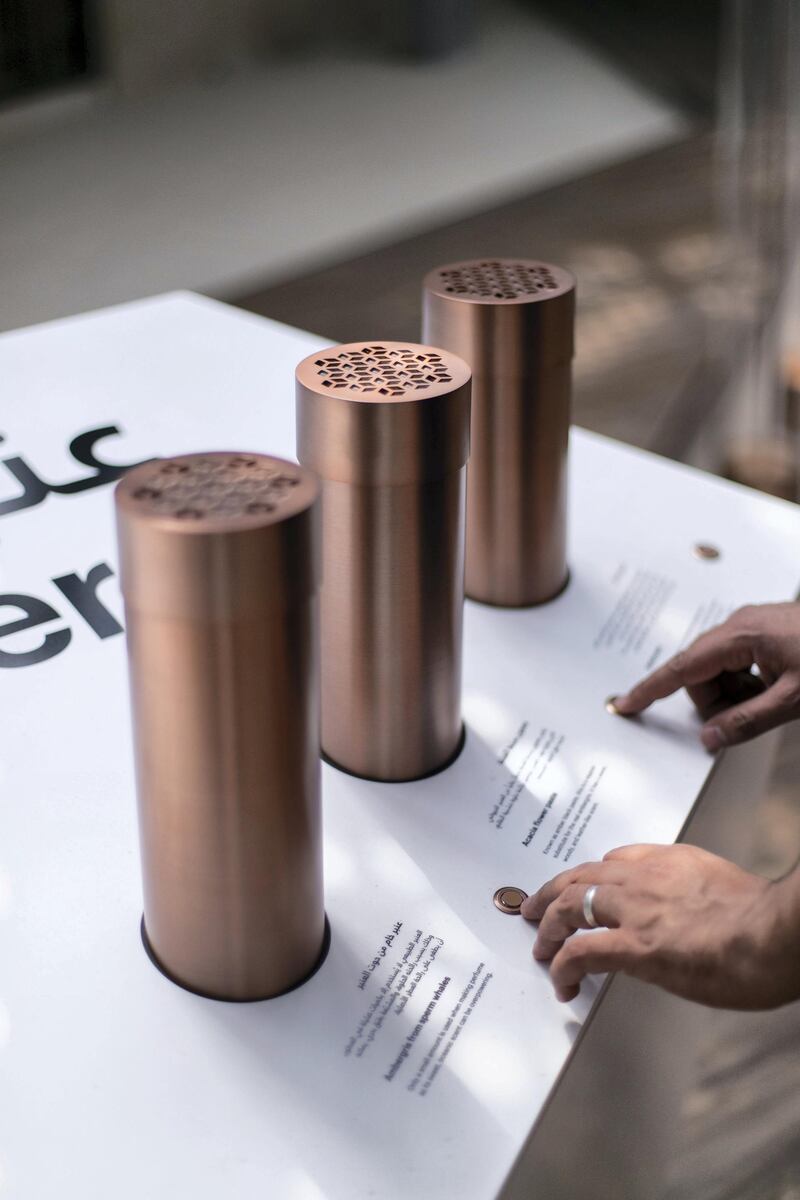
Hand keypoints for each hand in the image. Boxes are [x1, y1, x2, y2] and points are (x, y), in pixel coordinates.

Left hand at [522, 844, 799, 1008]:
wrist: (777, 933)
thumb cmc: (766, 921)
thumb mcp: (724, 887)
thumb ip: (694, 893)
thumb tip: (684, 918)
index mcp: (671, 861)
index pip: (616, 860)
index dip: (590, 877)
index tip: (581, 888)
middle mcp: (645, 878)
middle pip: (580, 877)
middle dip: (551, 893)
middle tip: (535, 910)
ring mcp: (636, 911)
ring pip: (569, 906)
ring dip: (548, 927)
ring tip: (541, 947)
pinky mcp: (635, 946)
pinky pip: (581, 952)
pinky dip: (563, 966)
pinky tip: (562, 982)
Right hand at [614, 602, 799, 749]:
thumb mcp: (794, 700)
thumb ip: (747, 721)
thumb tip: (711, 737)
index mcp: (741, 635)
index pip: (682, 667)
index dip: (651, 689)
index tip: (627, 703)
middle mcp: (740, 625)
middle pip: (700, 672)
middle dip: (715, 701)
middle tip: (747, 717)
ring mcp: (753, 626)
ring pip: (720, 670)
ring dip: (736, 693)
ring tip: (772, 700)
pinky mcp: (765, 632)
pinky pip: (739, 663)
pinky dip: (749, 683)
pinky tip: (777, 690)